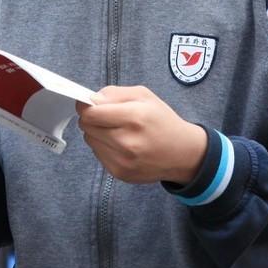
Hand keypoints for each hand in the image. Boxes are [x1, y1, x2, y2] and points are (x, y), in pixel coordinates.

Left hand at [77, 85, 206, 183]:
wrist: (182, 153)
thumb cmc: (162, 121)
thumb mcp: (144, 95)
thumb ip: (115, 93)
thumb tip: (91, 99)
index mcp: (134, 117)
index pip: (91, 113)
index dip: (85, 106)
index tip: (88, 104)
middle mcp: (127, 141)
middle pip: (87, 127)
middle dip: (92, 118)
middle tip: (105, 116)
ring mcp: (123, 160)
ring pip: (90, 140)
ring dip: (97, 133)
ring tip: (117, 130)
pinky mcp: (120, 173)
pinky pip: (98, 154)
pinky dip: (104, 146)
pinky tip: (120, 144)